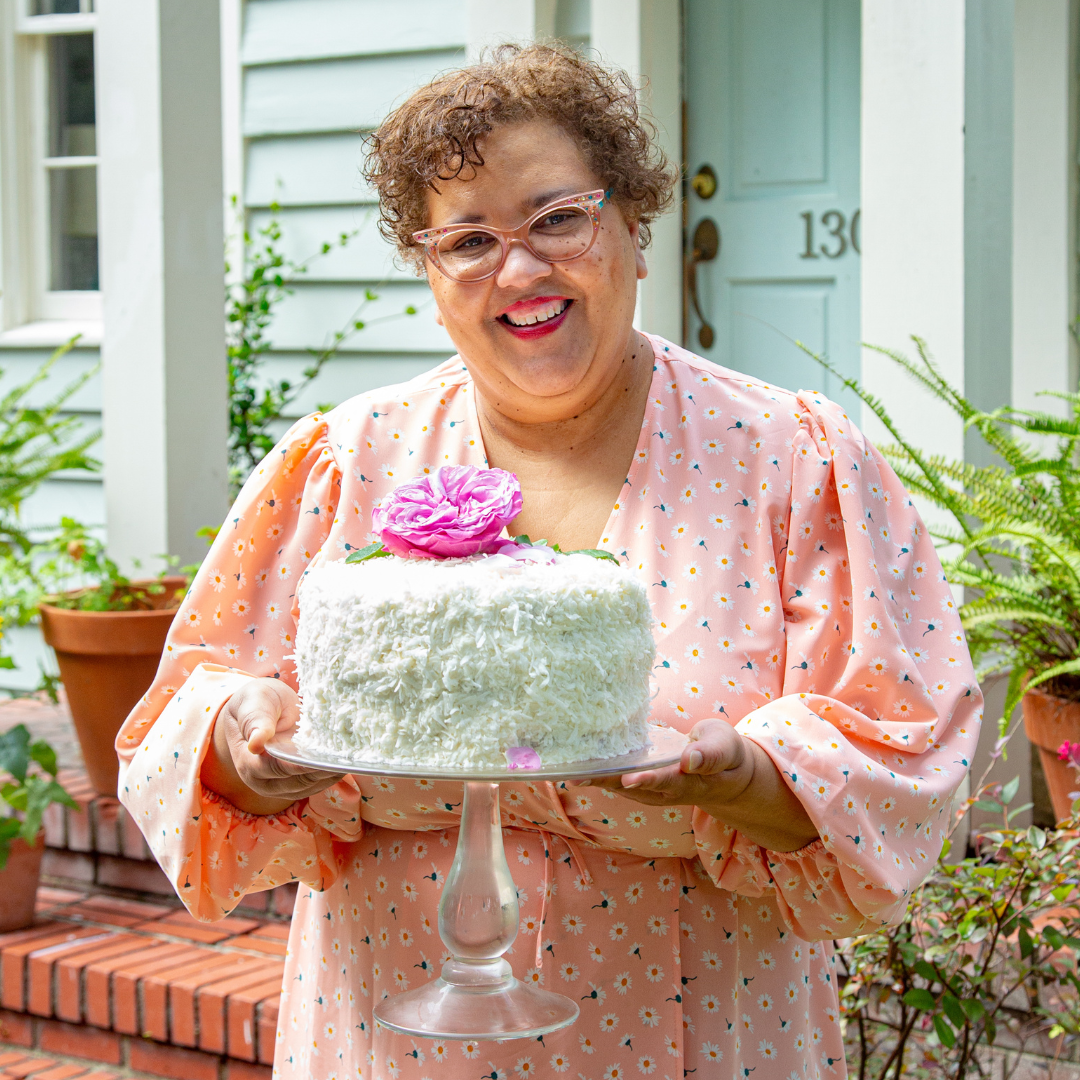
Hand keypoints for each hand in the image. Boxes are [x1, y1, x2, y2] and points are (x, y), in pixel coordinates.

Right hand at [200, 678, 343, 815]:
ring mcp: (281, 786)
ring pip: (311, 785)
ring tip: (351, 759)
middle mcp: (263, 781)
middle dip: (321, 771)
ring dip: (330, 774)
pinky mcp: (297, 784)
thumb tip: (256, 743)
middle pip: (297, 782)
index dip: (298, 765)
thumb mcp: (254, 703)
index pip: (275, 769)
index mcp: (247, 762)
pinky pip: (317, 783)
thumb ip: (254, 720)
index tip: (320, 758)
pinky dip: (332, 774)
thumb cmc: (257, 702)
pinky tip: (346, 761)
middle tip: (346, 758)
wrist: (262, 708)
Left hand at [590, 719, 752, 815]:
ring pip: (620, 785)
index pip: (666, 781)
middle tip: (576, 776)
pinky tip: (578, 761)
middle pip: (632, 787)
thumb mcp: (726, 748)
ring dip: (595, 778)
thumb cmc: (725, 754)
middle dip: (606, 781)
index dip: (648, 779)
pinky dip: (598, 770)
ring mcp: (652, 788)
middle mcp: (666, 790)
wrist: (724, 773)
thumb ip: (710, 754)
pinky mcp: (642, 779)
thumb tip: (689, 759)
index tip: (628, 778)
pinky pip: (618, 776)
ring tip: (567, 769)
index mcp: (689, 781)